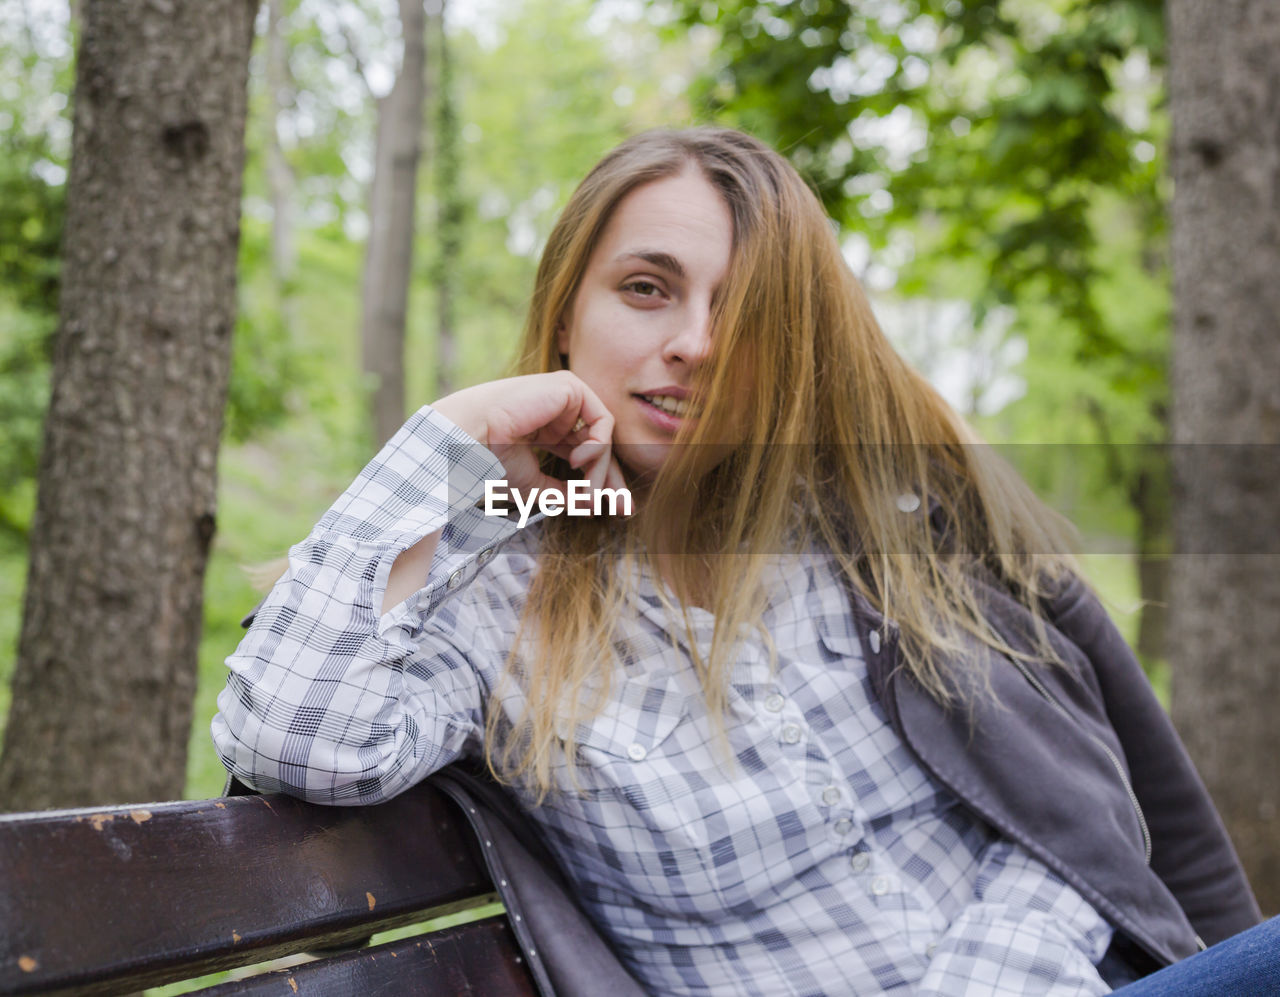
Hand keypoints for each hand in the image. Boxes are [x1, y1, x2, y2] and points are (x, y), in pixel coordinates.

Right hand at [433, 371, 626, 498]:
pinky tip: (578, 462)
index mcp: (545, 429)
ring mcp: (564, 397)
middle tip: (624, 507)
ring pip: (602, 437)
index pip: (583, 454)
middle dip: (612, 478)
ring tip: (588, 492)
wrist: (469, 441)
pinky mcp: (570, 387)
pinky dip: (598, 447)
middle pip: (598, 446)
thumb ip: (566, 493)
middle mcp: (557, 411)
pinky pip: (603, 422)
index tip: (614, 508)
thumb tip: (595, 504)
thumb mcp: (534, 485)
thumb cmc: (490, 461)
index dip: (599, 481)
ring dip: (600, 470)